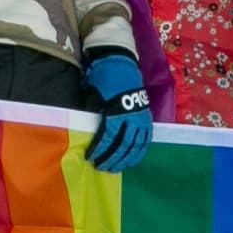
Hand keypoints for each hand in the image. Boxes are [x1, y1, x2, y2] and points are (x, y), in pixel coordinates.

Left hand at [81, 52, 153, 171]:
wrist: (121, 64)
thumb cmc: (103, 79)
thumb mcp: (93, 95)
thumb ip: (91, 114)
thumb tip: (86, 132)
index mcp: (117, 111)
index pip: (108, 136)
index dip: (99, 149)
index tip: (91, 157)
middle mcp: (132, 117)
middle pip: (122, 144)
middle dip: (112, 158)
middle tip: (102, 167)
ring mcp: (141, 118)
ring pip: (135, 144)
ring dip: (125, 158)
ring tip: (116, 168)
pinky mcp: (147, 118)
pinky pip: (145, 139)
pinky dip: (139, 151)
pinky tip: (133, 160)